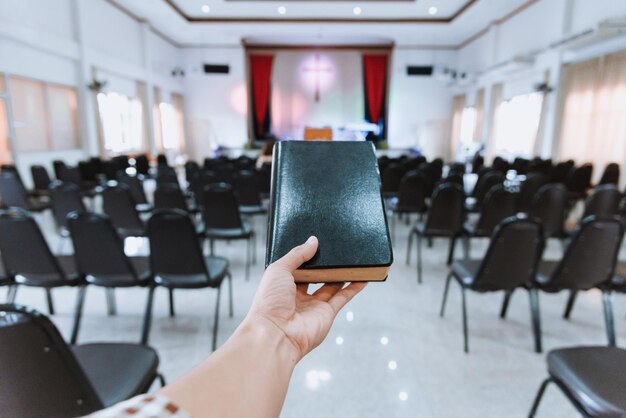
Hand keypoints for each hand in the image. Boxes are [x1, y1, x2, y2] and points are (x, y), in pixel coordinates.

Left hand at [248, 236, 366, 359]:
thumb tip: (313, 241)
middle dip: (326, 265)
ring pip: (332, 286)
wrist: (275, 333)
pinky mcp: (327, 314)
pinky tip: (362, 277)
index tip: (317, 244)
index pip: (297, 267)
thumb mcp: (278, 269)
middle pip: (316, 276)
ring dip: (342, 274)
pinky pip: (343, 297)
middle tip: (336, 250)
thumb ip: (297, 254)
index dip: (306, 257)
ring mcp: (314, 305)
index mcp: (283, 285)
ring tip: (352, 260)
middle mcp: (298, 296)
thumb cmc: (269, 302)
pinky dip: (354, 288)